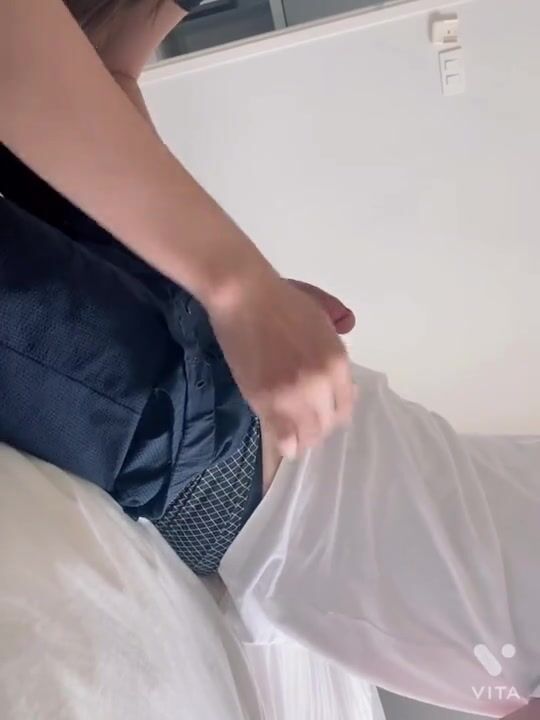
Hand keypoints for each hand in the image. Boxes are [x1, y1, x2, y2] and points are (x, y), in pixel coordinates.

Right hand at [208, 272, 354, 458]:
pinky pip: (283, 437)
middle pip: (328, 424)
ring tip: (294, 434)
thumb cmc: (282, 302)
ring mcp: (292, 395)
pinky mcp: (265, 402)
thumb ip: (333, 355)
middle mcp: (321, 383)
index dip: (335, 413)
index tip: (323, 412)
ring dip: (303, 438)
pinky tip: (283, 441)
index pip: (346, 406)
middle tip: (305, 423)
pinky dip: (286, 444)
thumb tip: (340, 384)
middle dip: (318, 426)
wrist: (244, 296)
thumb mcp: (321, 324)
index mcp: (337, 362)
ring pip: (308, 435)